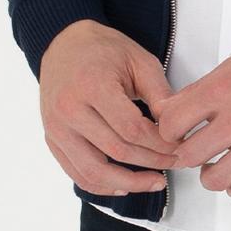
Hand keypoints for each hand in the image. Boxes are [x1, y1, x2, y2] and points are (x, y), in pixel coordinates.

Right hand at [39, 21, 179, 196]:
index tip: (179, 146)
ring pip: (94, 172)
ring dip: (130, 183)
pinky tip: (124, 185)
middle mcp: (69, 109)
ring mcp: (56, 128)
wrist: (63, 44)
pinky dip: (102, 186)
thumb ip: (160, 94)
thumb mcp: (139, 61)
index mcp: (91, 85)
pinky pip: (77, 173)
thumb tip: (177, 128)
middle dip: (153, 162)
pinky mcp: (52, 139)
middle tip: (175, 162)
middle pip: (117, 151)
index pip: (132, 128)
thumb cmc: (102, 50)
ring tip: (155, 182)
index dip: (160, 144)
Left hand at [152, 36, 230, 202]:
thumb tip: (180, 107)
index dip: (169, 130)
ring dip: (211, 175)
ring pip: (214, 180)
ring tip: (217, 166)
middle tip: (195, 150)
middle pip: (188, 155)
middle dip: (187, 154)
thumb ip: (206, 88)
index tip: (176, 132)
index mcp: (224, 89)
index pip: (171, 122)